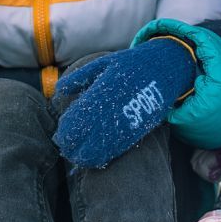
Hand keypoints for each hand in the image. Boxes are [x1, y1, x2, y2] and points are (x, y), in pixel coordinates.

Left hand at [53, 38, 196, 167]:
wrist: (162, 69)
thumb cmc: (129, 65)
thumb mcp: (103, 63)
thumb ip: (80, 77)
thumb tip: (58, 90)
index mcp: (102, 93)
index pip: (78, 119)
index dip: (67, 131)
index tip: (61, 135)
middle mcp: (112, 110)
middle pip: (87, 136)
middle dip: (73, 146)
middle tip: (65, 148)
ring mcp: (124, 122)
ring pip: (101, 147)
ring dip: (86, 154)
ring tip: (76, 155)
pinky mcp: (137, 130)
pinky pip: (117, 148)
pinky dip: (104, 155)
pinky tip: (94, 157)